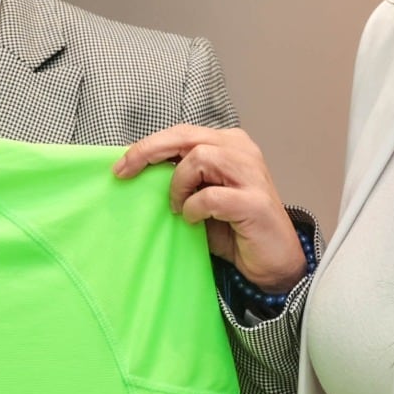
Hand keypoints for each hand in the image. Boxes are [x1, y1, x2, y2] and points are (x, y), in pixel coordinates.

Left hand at [113, 126, 304, 294]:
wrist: (273, 261)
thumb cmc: (234, 228)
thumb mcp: (201, 196)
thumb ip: (181, 177)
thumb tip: (139, 170)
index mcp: (229, 144)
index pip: (181, 132)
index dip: (148, 145)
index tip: (121, 166)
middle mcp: (242, 151)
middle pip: (186, 135)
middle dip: (149, 152)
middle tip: (125, 173)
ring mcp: (251, 174)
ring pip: (199, 158)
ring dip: (179, 185)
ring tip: (180, 208)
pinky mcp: (254, 201)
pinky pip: (210, 196)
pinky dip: (194, 208)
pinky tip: (194, 221)